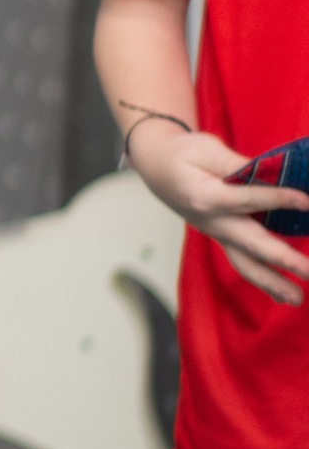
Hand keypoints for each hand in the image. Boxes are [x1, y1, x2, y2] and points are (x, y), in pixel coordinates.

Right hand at [126, 120, 308, 304]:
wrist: (156, 167)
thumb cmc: (181, 154)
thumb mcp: (207, 149)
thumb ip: (238, 165)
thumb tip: (273, 174)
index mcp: (206, 197)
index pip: (247, 200)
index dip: (279, 199)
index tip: (306, 201)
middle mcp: (212, 222)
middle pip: (251, 245)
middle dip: (284, 260)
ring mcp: (217, 234)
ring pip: (246, 264)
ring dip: (273, 283)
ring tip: (297, 299)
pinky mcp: (223, 238)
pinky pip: (244, 263)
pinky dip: (263, 280)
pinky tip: (282, 294)